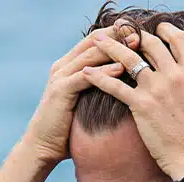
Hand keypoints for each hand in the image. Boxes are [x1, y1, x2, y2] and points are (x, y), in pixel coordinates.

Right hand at [24, 25, 138, 166]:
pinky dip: (104, 71)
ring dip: (115, 49)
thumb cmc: (67, 129)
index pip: (95, 40)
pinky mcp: (61, 90)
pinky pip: (85, 77)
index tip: (139, 33)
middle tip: (140, 34)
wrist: (43, 146)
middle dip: (118, 36)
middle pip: (94, 41)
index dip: (116, 34)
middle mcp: (63, 66)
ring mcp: (60, 76)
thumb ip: (98, 89)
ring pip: (90, 55)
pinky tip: (121, 68)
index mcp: (69, 65)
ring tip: (136, 46)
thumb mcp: (85, 103)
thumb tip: (124, 85)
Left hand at [83, 23, 183, 179]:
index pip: (178, 40)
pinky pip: (114, 86)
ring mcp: (156, 89)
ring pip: (128, 58)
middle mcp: (175, 75)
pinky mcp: (140, 105)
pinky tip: (85, 73)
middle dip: (134, 35)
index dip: (165, 30)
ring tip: (96, 40)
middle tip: (121, 31)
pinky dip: (98, 78)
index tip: (156, 29)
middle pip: (150, 44)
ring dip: (110, 46)